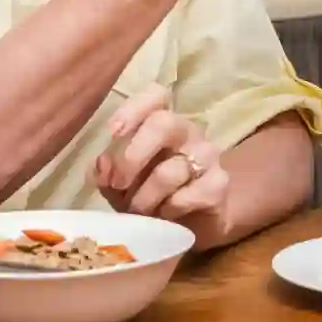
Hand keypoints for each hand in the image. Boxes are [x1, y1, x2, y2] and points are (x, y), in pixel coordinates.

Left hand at [93, 84, 229, 222]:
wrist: (193, 226)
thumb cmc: (151, 196)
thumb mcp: (120, 185)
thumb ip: (108, 173)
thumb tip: (102, 164)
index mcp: (162, 123)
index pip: (156, 95)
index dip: (133, 108)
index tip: (112, 132)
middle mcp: (188, 131)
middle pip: (164, 123)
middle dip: (133, 155)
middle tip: (117, 183)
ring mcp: (207, 155)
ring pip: (171, 170)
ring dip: (146, 197)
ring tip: (137, 212)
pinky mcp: (219, 184)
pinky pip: (188, 195)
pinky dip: (169, 210)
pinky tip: (166, 216)